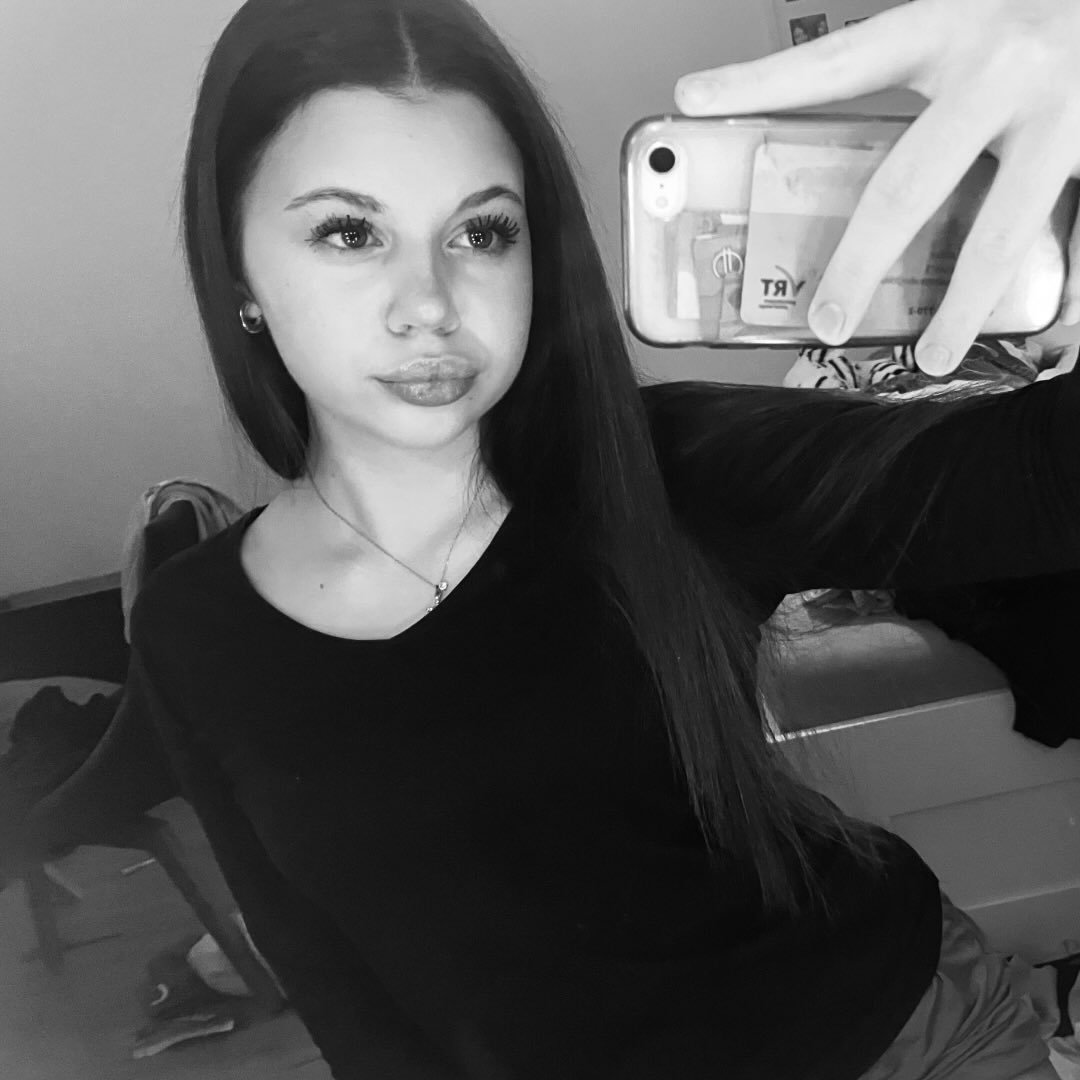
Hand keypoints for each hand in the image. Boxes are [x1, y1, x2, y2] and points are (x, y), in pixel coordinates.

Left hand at [674, 0, 1079, 373]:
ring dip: (960, 306)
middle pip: (906, 186)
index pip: (836, 62)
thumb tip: (840, 150)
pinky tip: (1053, 326)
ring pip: (1002, 231)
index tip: (692, 101)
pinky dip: (1070, 284)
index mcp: (948, 25)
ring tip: (931, 356)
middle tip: (825, 319)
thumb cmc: (1039, 8)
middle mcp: (1002, 67)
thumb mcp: (967, 18)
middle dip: (857, 264)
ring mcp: (1067, 111)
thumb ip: (915, 72)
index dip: (759, 81)